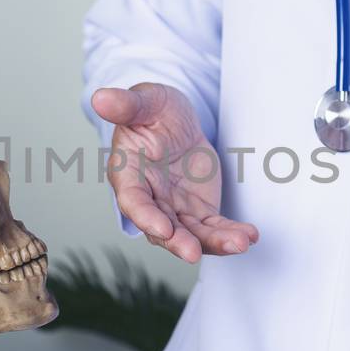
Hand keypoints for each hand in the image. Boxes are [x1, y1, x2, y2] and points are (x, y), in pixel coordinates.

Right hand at [91, 82, 258, 262]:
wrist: (175, 120)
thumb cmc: (153, 110)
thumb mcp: (144, 100)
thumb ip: (126, 104)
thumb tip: (100, 98)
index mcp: (129, 173)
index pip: (133, 200)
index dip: (146, 216)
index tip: (162, 228)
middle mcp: (150, 197)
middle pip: (162, 228)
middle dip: (178, 242)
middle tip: (195, 252)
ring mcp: (174, 207)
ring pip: (191, 234)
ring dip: (214, 243)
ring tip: (240, 242)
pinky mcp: (197, 210)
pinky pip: (213, 228)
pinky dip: (230, 233)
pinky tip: (249, 236)